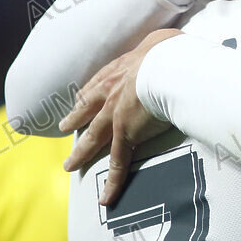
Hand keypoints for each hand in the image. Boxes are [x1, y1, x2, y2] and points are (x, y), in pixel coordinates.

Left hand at [59, 29, 180, 204]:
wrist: (167, 66)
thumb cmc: (171, 52)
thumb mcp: (165, 42)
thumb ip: (165, 47)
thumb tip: (177, 45)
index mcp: (121, 69)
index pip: (100, 82)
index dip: (89, 92)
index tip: (81, 98)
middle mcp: (112, 91)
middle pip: (87, 109)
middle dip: (74, 119)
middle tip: (62, 128)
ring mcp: (115, 115)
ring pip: (93, 138)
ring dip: (81, 152)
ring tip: (70, 164)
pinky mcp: (125, 135)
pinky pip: (118, 164)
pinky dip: (112, 183)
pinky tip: (106, 199)